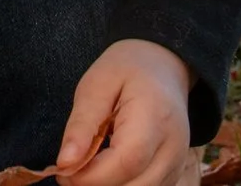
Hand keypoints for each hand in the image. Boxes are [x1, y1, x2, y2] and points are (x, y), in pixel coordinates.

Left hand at [55, 40, 195, 185]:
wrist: (163, 66)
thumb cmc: (127, 68)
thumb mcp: (96, 84)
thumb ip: (82, 125)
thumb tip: (65, 163)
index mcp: (155, 116)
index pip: (126, 162)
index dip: (90, 176)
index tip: (63, 170)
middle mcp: (173, 146)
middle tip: (70, 171)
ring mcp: (177, 163)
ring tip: (88, 167)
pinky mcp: (173, 173)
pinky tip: (107, 169)